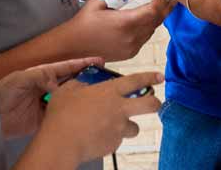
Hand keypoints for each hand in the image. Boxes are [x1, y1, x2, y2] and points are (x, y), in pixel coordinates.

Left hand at [0, 56, 104, 138]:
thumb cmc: (2, 92)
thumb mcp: (21, 78)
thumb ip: (41, 77)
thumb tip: (58, 84)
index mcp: (43, 74)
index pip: (67, 67)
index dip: (83, 64)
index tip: (99, 61)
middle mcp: (48, 87)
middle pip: (72, 82)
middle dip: (87, 79)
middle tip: (104, 79)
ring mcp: (48, 103)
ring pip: (70, 98)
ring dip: (81, 96)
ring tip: (97, 95)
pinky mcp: (45, 119)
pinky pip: (62, 115)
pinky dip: (72, 113)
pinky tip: (83, 112)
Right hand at [39, 70, 163, 162]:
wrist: (61, 143)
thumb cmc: (62, 115)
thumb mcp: (68, 90)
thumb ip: (80, 85)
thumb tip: (84, 86)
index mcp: (110, 91)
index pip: (136, 80)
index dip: (150, 77)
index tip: (160, 76)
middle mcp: (119, 109)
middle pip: (150, 105)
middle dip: (156, 104)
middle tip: (154, 104)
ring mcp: (118, 128)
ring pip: (135, 128)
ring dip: (127, 127)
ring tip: (113, 126)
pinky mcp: (113, 144)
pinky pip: (117, 140)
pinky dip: (111, 138)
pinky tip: (97, 137)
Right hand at [67, 0, 173, 60]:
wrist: (73, 46)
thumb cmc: (84, 22)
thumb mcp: (99, 1)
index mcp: (125, 22)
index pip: (153, 10)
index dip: (160, 1)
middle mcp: (131, 37)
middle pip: (156, 20)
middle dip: (164, 8)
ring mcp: (131, 47)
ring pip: (151, 30)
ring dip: (155, 18)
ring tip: (157, 7)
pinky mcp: (130, 53)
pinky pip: (145, 38)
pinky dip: (147, 28)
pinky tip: (144, 20)